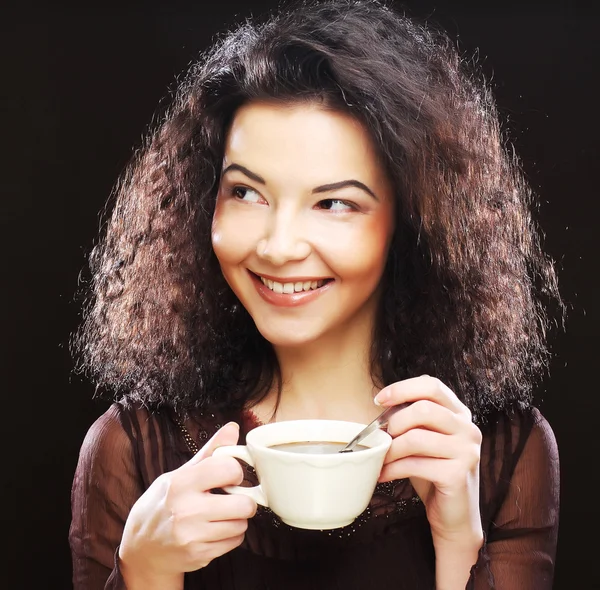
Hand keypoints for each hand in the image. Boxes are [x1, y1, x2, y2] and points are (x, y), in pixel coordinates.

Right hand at [119, 422, 256, 587]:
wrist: (142, 547)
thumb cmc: (164, 503)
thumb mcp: (180, 473)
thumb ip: (210, 452)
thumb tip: (233, 428)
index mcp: (181, 483)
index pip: (229, 469)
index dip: (235, 472)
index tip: (229, 477)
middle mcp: (186, 511)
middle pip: (244, 504)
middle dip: (244, 500)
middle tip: (233, 498)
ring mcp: (193, 536)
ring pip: (242, 524)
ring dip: (237, 519)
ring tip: (222, 514)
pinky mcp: (199, 555)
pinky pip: (235, 542)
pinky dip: (231, 535)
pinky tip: (216, 529)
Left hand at [375, 375, 482, 547]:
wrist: (454, 515)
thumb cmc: (433, 471)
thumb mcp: (424, 438)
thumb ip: (412, 419)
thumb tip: (381, 403)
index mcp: (460, 413)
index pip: (432, 385)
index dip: (403, 388)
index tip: (379, 399)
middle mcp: (468, 428)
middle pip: (423, 409)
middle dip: (395, 421)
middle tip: (383, 437)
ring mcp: (467, 451)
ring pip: (416, 437)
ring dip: (390, 449)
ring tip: (380, 458)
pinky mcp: (458, 475)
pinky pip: (415, 464)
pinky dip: (393, 469)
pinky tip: (383, 474)